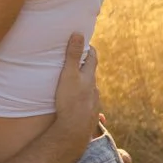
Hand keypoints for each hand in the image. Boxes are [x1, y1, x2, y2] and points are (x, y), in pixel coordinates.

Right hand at [53, 33, 100, 150]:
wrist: (74, 129)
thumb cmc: (70, 100)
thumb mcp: (68, 75)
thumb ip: (73, 55)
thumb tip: (78, 34)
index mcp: (89, 77)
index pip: (92, 58)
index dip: (89, 49)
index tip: (85, 43)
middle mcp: (94, 89)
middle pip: (92, 75)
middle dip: (86, 68)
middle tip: (78, 62)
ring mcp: (94, 103)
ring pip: (91, 91)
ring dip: (85, 86)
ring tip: (75, 85)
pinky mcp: (90, 116)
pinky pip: (89, 106)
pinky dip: (84, 102)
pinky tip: (79, 106)